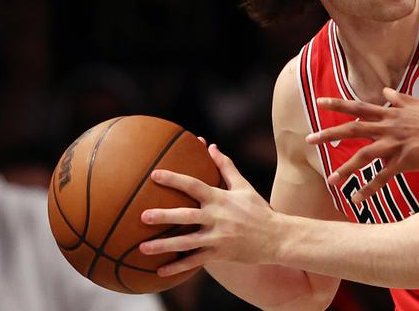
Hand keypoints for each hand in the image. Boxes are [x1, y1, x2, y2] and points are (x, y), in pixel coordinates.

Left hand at [140, 144, 278, 275]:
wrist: (277, 237)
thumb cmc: (258, 209)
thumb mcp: (244, 186)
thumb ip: (226, 167)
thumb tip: (211, 147)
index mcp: (221, 198)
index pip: (194, 185)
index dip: (174, 179)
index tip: (154, 175)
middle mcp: (217, 217)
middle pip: (186, 215)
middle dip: (164, 216)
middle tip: (143, 216)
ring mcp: (218, 237)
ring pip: (186, 242)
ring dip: (164, 245)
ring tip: (142, 248)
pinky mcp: (219, 254)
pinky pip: (195, 261)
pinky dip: (178, 267)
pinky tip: (160, 271)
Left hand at [305, 89, 418, 201]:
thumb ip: (400, 99)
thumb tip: (386, 92)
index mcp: (392, 113)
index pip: (359, 106)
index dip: (338, 104)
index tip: (319, 102)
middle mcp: (390, 126)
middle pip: (353, 128)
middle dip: (329, 133)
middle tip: (308, 139)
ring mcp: (397, 144)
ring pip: (364, 155)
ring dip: (345, 168)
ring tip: (330, 180)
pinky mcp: (406, 160)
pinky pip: (383, 177)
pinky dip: (369, 188)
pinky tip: (357, 198)